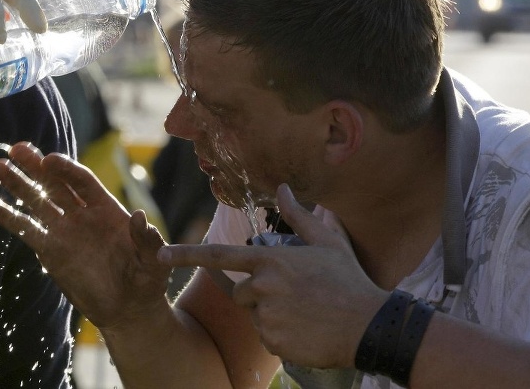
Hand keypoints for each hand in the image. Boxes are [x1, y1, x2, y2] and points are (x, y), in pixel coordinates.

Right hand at [0, 142, 171, 329]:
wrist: (128, 308)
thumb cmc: (146, 280)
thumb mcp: (155, 260)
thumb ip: (148, 240)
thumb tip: (140, 218)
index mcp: (107, 208)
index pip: (82, 181)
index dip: (66, 169)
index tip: (49, 159)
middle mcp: (82, 214)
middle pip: (56, 183)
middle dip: (36, 166)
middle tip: (16, 149)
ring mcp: (64, 230)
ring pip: (37, 201)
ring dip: (18, 184)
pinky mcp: (50, 251)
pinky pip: (26, 230)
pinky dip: (8, 217)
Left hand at [158, 184, 386, 368]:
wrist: (370, 325)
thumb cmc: (347, 280)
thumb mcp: (326, 241)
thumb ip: (298, 216)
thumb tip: (283, 187)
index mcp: (270, 260)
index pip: (218, 255)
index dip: (185, 254)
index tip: (159, 254)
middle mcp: (263, 287)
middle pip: (241, 293)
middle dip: (259, 295)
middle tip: (294, 296)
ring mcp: (267, 316)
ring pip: (254, 316)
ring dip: (271, 316)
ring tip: (305, 312)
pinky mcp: (274, 342)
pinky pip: (266, 338)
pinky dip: (281, 336)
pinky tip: (306, 329)